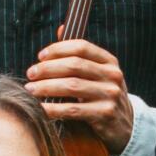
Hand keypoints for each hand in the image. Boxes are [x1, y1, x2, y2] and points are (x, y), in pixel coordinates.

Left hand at [27, 38, 132, 153]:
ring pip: (71, 86)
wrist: (124, 127)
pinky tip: (41, 108)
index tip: (40, 57)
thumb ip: (80, 54)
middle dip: (47, 69)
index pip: (81, 47)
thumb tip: (61, 29)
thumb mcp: (98, 74)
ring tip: (31, 90)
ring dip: (46, 87)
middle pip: (74, 65)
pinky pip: (73, 109)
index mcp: (109, 62)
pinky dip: (53, 108)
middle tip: (30, 74)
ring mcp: (110, 95)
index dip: (58, 49)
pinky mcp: (105, 114)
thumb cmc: (103, 97)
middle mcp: (112, 75)